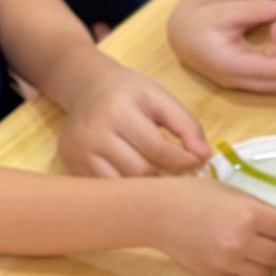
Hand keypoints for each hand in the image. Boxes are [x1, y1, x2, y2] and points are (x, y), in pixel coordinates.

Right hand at [57, 59, 209, 176]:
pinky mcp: (70, 165)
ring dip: (144, 187)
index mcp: (119, 111)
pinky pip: (104, 188)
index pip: (157, 149)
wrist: (87, 86)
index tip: (197, 164)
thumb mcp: (160, 98)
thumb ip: (186, 125)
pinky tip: (135, 179)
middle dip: (164, 175)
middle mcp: (94, 134)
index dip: (183, 162)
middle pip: (139, 172)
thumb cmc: (129, 92)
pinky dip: (123, 190)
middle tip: (178, 173)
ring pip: (120, 187)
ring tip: (158, 176)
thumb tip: (204, 156)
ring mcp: (78, 153)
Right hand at [155, 178, 275, 275]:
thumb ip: (260, 207)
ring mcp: (228, 263)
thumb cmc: (195, 194)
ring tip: (252, 246)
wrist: (159, 214)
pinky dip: (242, 267)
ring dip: (263, 260)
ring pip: (264, 271)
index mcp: (249, 215)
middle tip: (268, 234)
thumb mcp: (233, 192)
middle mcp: (242, 243)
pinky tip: (230, 252)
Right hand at [168, 0, 275, 92]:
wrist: (182, 33)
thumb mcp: (227, 10)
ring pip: (275, 80)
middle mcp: (236, 79)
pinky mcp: (244, 78)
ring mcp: (240, 82)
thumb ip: (255, 8)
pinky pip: (269, 75)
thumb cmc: (203, 20)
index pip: (269, 71)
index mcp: (230, 64)